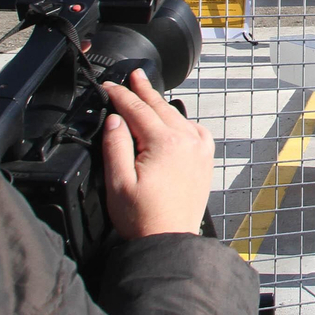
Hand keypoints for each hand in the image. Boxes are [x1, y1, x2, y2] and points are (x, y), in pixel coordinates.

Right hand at [101, 69, 214, 238]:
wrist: (169, 240)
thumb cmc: (143, 218)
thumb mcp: (118, 182)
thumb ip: (115, 145)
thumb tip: (115, 118)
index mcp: (164, 143)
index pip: (137, 110)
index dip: (120, 95)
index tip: (108, 86)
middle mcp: (187, 140)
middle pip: (160, 107)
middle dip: (144, 90)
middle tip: (134, 74)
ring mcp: (200, 149)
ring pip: (177, 116)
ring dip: (161, 104)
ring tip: (147, 92)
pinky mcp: (205, 159)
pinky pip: (193, 129)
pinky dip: (180, 120)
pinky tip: (171, 120)